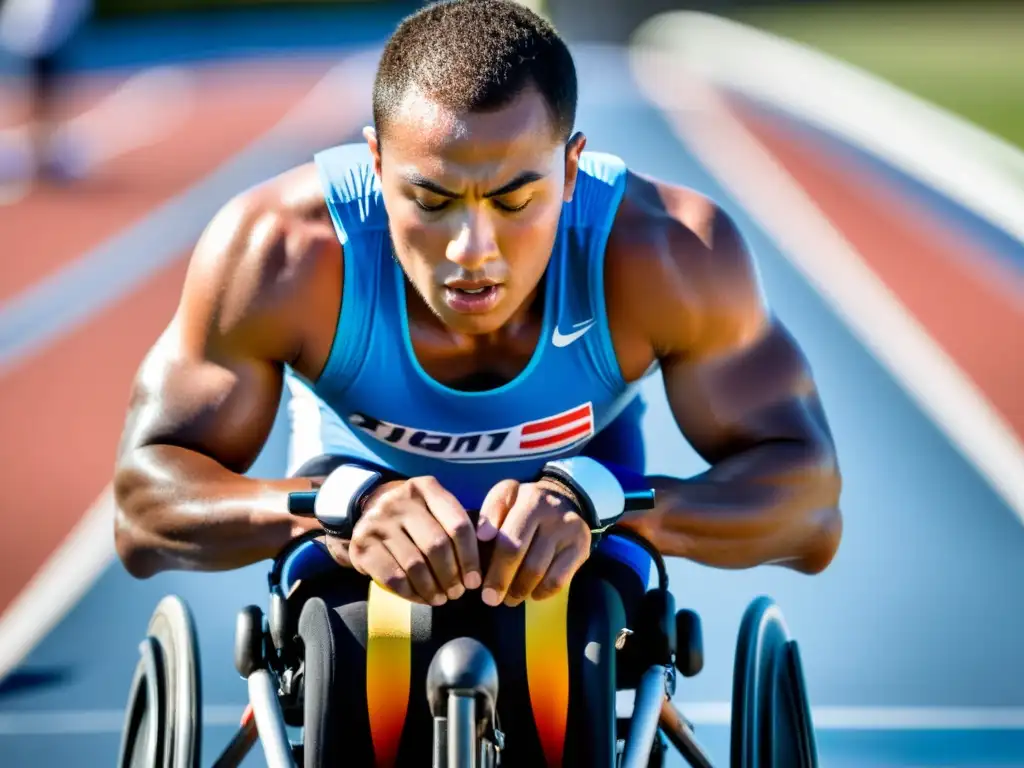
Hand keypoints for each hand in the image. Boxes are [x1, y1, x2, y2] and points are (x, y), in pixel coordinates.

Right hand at [341, 476, 480, 605]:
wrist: (367, 511)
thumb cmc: (414, 517)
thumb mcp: (435, 509)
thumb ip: (457, 526)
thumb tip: (483, 562)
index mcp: (426, 488)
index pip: (458, 525)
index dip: (470, 557)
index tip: (474, 581)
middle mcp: (400, 500)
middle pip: (437, 546)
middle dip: (451, 576)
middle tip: (457, 593)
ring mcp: (378, 521)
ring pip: (415, 565)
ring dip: (432, 588)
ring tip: (441, 598)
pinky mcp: (362, 544)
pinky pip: (393, 577)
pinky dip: (411, 593)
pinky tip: (420, 597)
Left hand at [476, 479, 591, 607]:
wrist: (562, 500)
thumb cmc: (524, 505)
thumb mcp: (505, 497)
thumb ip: (490, 511)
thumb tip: (483, 535)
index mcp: (529, 499)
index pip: (508, 539)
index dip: (493, 566)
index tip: (478, 585)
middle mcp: (552, 512)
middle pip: (521, 556)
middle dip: (502, 582)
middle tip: (491, 599)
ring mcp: (569, 530)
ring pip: (538, 571)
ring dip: (520, 590)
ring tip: (510, 597)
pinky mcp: (581, 546)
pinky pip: (559, 580)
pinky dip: (542, 592)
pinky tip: (533, 593)